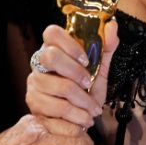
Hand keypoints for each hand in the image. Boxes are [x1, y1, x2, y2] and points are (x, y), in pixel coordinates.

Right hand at [26, 21, 117, 135]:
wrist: (80, 119)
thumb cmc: (86, 91)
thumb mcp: (99, 69)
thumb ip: (106, 47)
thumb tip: (112, 25)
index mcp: (55, 48)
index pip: (52, 33)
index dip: (70, 44)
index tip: (86, 60)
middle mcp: (40, 62)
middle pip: (51, 56)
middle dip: (76, 72)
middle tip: (88, 83)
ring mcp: (34, 82)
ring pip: (58, 86)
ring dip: (82, 100)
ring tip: (92, 109)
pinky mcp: (34, 102)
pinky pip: (57, 107)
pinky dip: (77, 115)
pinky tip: (84, 118)